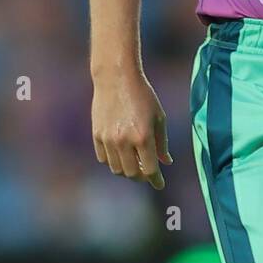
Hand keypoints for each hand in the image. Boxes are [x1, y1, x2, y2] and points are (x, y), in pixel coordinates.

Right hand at [91, 67, 171, 189]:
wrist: (117, 77)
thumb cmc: (143, 95)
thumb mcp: (159, 117)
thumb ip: (162, 142)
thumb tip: (165, 162)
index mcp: (143, 137)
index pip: (149, 170)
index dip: (156, 180)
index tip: (160, 184)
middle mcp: (124, 141)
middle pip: (131, 173)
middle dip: (141, 177)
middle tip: (147, 173)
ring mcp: (108, 139)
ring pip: (116, 169)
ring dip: (127, 170)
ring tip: (134, 164)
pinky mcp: (97, 135)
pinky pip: (103, 158)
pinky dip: (113, 161)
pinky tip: (121, 155)